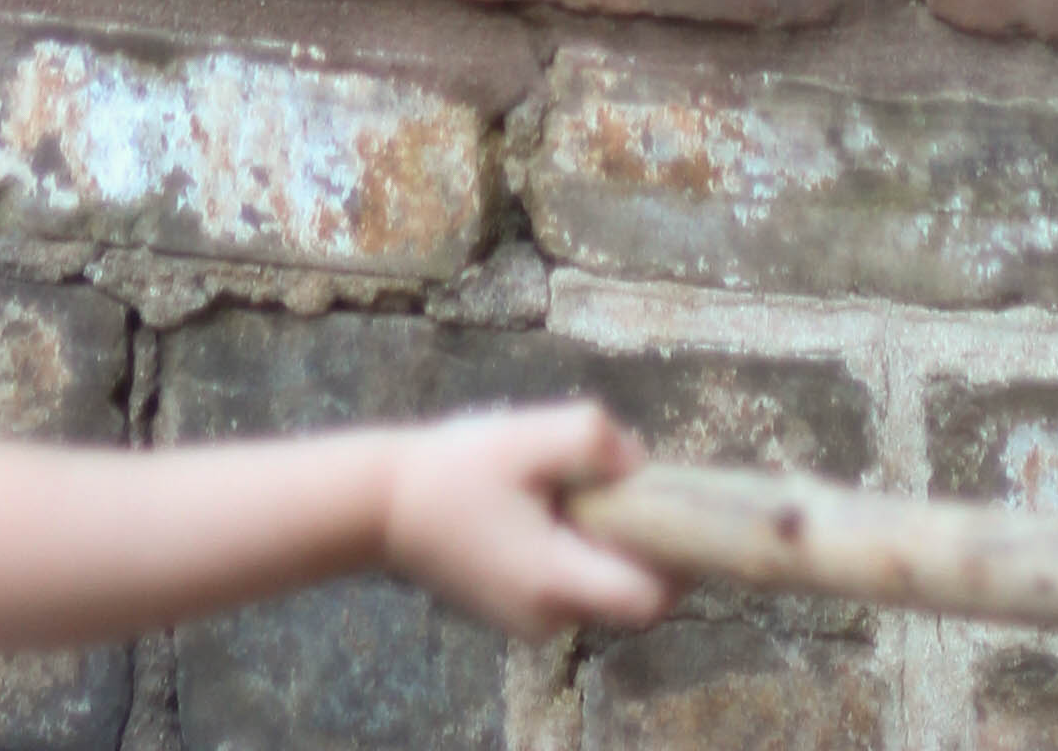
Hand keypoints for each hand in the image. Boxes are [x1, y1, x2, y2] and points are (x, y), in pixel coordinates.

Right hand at [380, 404, 671, 634]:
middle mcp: (550, 618)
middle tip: (622, 483)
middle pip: (629, 594)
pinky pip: (569, 585)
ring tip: (574, 486)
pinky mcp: (514, 610)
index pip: (649, 598)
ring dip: (606, 542)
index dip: (676, 559)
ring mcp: (530, 621)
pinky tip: (546, 504)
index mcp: (556, 582)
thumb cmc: (454, 468)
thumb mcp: (528, 434)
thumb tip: (639, 463)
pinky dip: (576, 550)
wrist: (381, 504)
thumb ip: (595, 441)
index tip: (674, 508)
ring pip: (599, 587)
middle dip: (640, 542)